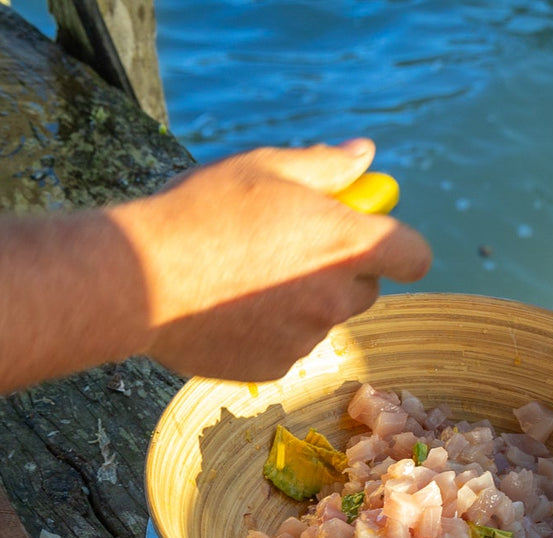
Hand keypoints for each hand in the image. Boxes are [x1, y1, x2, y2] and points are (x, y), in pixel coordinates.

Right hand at [111, 138, 432, 380]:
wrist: (138, 279)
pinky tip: (225, 306)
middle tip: (292, 248)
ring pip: (322, 317)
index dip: (399, 245)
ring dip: (302, 301)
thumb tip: (365, 156)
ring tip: (242, 274)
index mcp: (346, 244)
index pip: (414, 254)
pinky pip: (287, 344)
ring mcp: (306, 338)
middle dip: (343, 271)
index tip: (372, 234)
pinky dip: (268, 329)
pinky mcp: (274, 366)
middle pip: (366, 288)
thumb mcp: (265, 167)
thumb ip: (326, 166)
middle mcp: (336, 297)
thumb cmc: (201, 211)